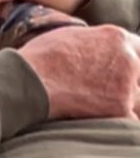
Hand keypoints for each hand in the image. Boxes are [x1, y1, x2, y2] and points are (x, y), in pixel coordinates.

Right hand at [19, 25, 139, 119]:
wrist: (28, 80)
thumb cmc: (39, 58)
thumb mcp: (69, 36)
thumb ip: (93, 42)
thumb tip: (95, 49)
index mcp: (116, 37)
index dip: (132, 61)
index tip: (121, 71)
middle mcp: (127, 58)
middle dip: (128, 83)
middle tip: (106, 90)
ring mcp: (126, 85)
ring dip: (125, 102)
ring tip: (102, 106)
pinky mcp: (119, 109)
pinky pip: (132, 119)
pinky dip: (121, 121)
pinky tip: (104, 121)